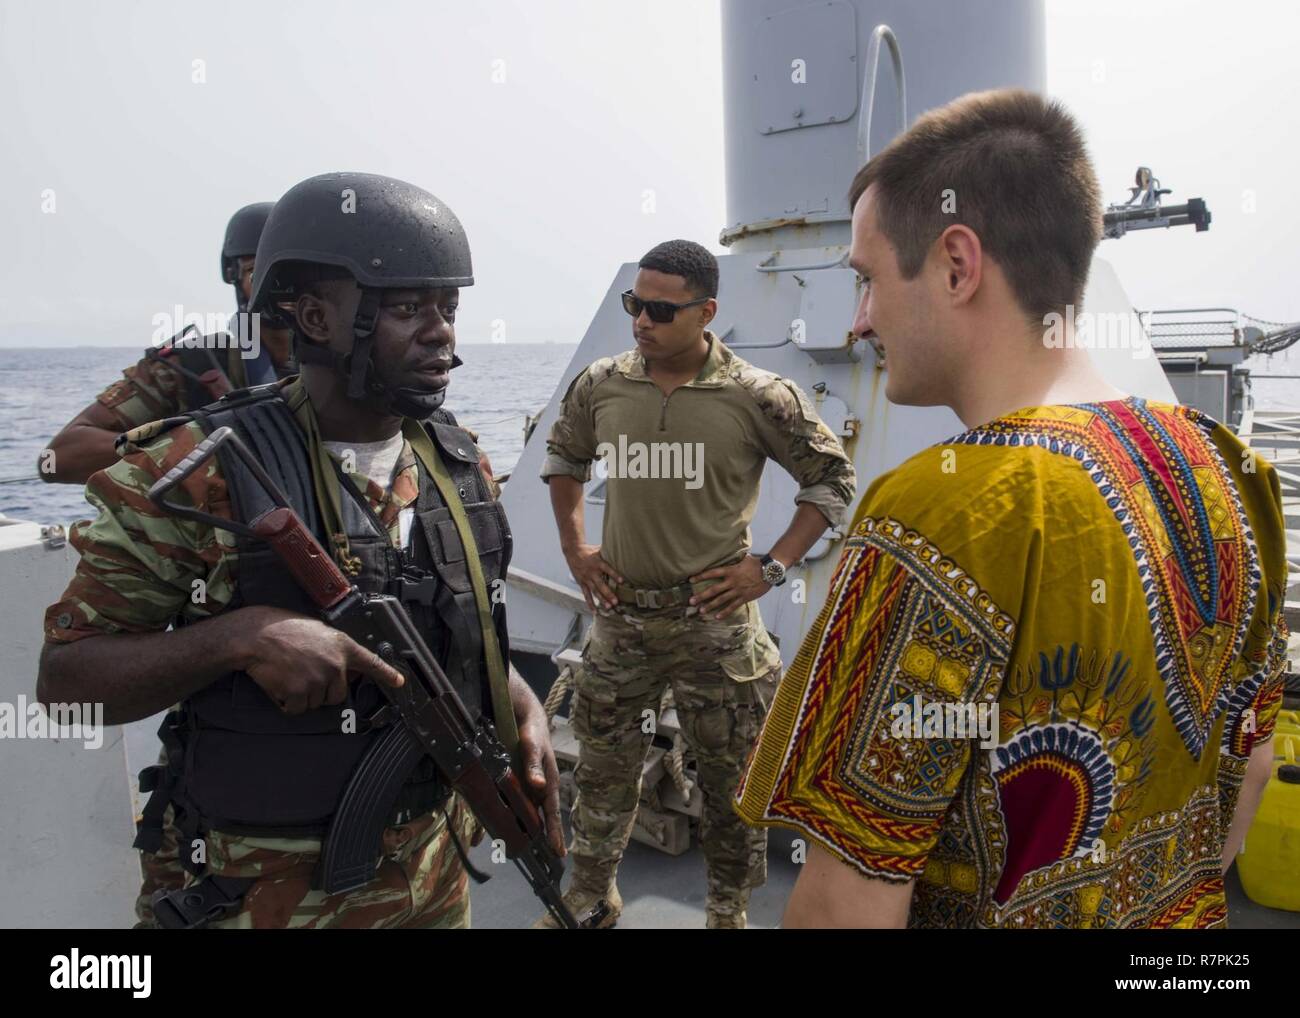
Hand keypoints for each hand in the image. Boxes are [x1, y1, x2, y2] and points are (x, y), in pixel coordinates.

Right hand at [240, 605, 404, 713]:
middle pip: (337, 695)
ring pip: (316, 703)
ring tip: (288, 673)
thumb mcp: (318, 633)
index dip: (387, 674)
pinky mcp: (301, 693)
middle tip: (302, 672)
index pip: (371, 663)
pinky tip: (279, 683)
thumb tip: (341, 668)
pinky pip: (297, 709)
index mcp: (343, 646)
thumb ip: (334, 650)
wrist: (257, 636)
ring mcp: (319, 680)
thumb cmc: (283, 629)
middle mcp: (336, 665)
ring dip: (301, 695)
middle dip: (321, 690)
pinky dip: (286, 702)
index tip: (399, 683)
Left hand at [511, 670, 565, 856]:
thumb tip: (538, 786)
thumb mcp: (532, 744)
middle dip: (543, 834)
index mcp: (548, 779)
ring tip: (523, 845)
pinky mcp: (518, 778)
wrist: (521, 711)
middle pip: (541, 814)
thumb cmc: (532, 728)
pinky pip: (516, 799)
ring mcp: (529, 782)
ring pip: (528, 809)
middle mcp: (539, 784)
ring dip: (528, 826)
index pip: (551, 811)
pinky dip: (514, 812)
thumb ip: (534, 764)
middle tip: (545, 857)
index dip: (554, 831)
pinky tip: (506, 821)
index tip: (557, 852)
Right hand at [563, 543, 623, 611]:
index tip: (622, 581)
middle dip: (608, 593)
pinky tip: (595, 611)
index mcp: (598, 563)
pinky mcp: (581, 583)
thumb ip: (609, 553)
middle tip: (616, 601)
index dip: (615, 575)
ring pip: (594, 591)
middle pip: (601, 584)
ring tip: (609, 607)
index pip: (607, 569)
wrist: (573, 552)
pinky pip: (586, 595)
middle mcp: (592, 572)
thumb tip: (623, 550)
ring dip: (602, 600)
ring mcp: (586, 579)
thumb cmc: (589, 551)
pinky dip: (590, 604)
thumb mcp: (599, 550)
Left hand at [689, 555, 769, 618]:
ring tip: (701, 611)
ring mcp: (738, 590)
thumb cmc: (757, 563)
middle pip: (713, 590)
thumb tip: (732, 552)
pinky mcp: (744, 597)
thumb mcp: (744, 559)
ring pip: (721, 599)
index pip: (712, 573)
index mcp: (731, 570)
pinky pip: (733, 606)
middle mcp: (732, 581)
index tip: (690, 580)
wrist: (770, 571)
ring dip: (710, 606)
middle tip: (691, 601)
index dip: (701, 576)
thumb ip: (735, 560)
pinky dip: (725, 612)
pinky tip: (717, 617)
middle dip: (701, 596)